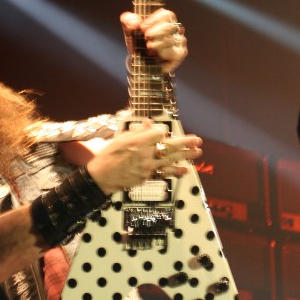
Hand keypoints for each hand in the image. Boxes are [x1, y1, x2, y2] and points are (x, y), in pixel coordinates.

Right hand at [86, 120, 201, 193]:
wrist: (101, 176)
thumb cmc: (108, 156)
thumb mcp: (120, 138)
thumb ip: (137, 131)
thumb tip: (149, 123)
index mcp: (137, 142)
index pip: (158, 133)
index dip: (162, 132)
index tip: (162, 132)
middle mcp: (145, 154)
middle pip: (169, 146)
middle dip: (185, 143)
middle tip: (197, 140)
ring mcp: (147, 167)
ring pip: (170, 160)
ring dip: (186, 156)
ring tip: (197, 152)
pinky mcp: (147, 176)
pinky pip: (165, 173)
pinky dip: (176, 171)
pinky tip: (185, 170)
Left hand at [120, 8, 186, 73]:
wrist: (138, 60)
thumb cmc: (137, 41)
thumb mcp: (128, 28)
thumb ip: (127, 19)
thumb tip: (135, 22)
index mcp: (165, 19)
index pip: (166, 15)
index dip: (153, 20)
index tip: (142, 28)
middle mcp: (175, 28)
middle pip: (169, 26)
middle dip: (154, 33)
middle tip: (145, 38)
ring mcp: (179, 40)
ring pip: (171, 40)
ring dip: (156, 44)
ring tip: (149, 47)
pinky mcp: (180, 53)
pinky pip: (174, 52)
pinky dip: (162, 53)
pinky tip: (156, 55)